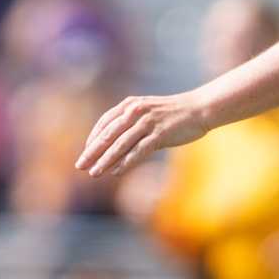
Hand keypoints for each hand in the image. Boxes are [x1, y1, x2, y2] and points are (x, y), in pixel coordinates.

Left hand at [76, 92, 211, 178]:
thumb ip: (131, 125)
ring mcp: (147, 122)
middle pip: (108, 134)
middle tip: (80, 165)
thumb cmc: (173, 114)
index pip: (104, 123)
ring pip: (120, 144)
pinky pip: (139, 150)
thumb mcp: (148, 113)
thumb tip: (115, 146)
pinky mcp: (160, 134)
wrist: (199, 108)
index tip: (85, 153)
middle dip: (92, 152)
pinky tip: (116, 172)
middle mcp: (135, 111)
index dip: (92, 139)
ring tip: (94, 173)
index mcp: (130, 105)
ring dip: (105, 160)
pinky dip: (126, 162)